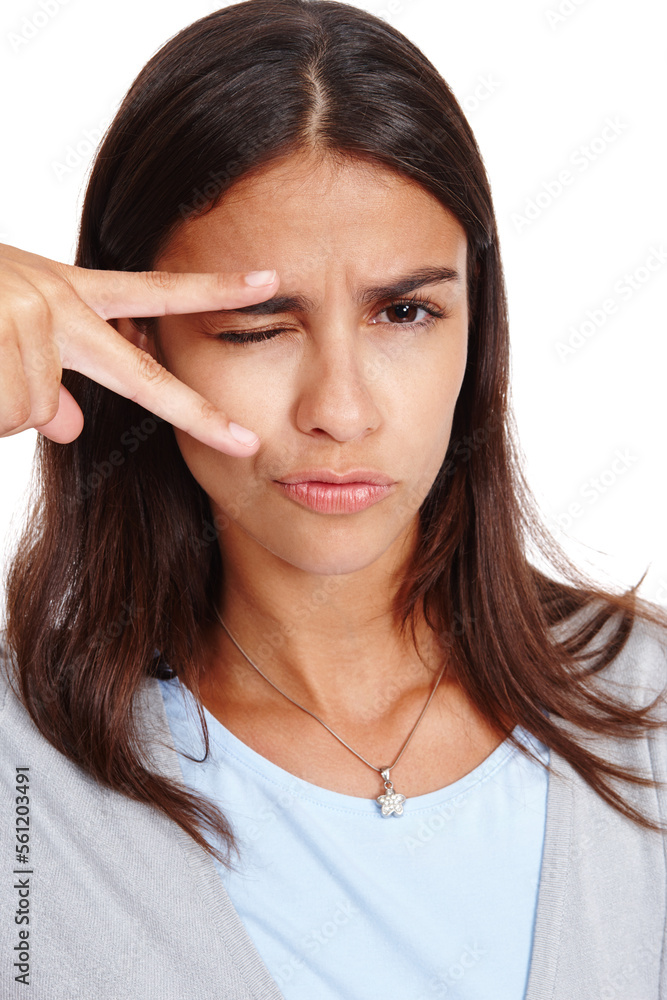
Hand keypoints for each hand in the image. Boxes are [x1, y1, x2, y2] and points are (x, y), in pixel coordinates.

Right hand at [0, 242, 277, 452]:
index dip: (213, 289)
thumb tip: (71, 424)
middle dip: (197, 415)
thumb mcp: (10, 326)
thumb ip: (52, 374)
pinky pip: (6, 413)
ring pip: (36, 409)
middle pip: (140, 376)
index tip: (268, 280)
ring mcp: (27, 322)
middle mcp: (57, 302)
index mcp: (68, 292)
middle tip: (244, 444)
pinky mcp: (0, 341)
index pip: (154, 292)